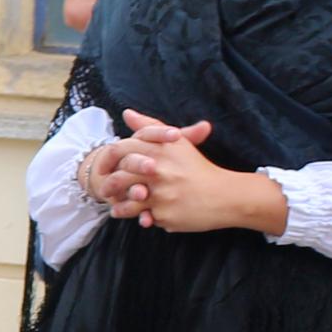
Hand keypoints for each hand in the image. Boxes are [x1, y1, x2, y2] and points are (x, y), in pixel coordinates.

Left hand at [110, 113, 288, 238]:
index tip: (105, 167)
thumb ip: (150, 126)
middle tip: (106, 191)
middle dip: (109, 186)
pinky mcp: (164, 216)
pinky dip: (144, 218)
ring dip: (120, 207)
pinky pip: (145, 218)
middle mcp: (158, 172)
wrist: (226, 194)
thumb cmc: (197, 167)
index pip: (120, 150)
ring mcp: (161, 195)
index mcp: (159, 151)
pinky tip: (142, 218)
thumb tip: (126, 113)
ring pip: (128, 202)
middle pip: (119, 178)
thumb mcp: (175, 142)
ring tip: (117, 209)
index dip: (108, 159)